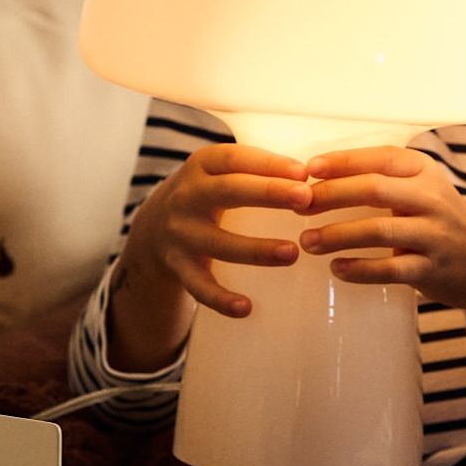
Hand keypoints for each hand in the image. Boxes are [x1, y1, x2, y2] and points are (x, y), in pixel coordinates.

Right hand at [126, 143, 311, 319]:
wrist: (153, 226)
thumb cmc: (209, 193)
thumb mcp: (221, 171)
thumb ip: (258, 169)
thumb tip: (313, 174)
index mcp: (202, 165)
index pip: (235, 158)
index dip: (269, 164)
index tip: (304, 172)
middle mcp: (187, 196)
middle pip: (228, 191)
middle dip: (268, 193)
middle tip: (306, 198)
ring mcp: (180, 232)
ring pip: (218, 242)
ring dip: (255, 249)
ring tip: (292, 253)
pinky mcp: (178, 265)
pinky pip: (199, 286)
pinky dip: (220, 298)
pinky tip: (246, 308)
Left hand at [300, 147, 465, 325]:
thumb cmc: (437, 219)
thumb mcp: (420, 188)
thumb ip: (382, 178)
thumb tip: (317, 177)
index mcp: (424, 172)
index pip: (380, 158)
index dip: (343, 161)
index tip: (309, 169)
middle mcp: (432, 198)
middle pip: (375, 189)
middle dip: (331, 195)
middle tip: (299, 204)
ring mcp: (434, 234)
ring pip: (379, 230)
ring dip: (337, 235)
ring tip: (307, 241)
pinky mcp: (431, 269)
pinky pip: (390, 269)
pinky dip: (359, 269)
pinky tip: (336, 269)